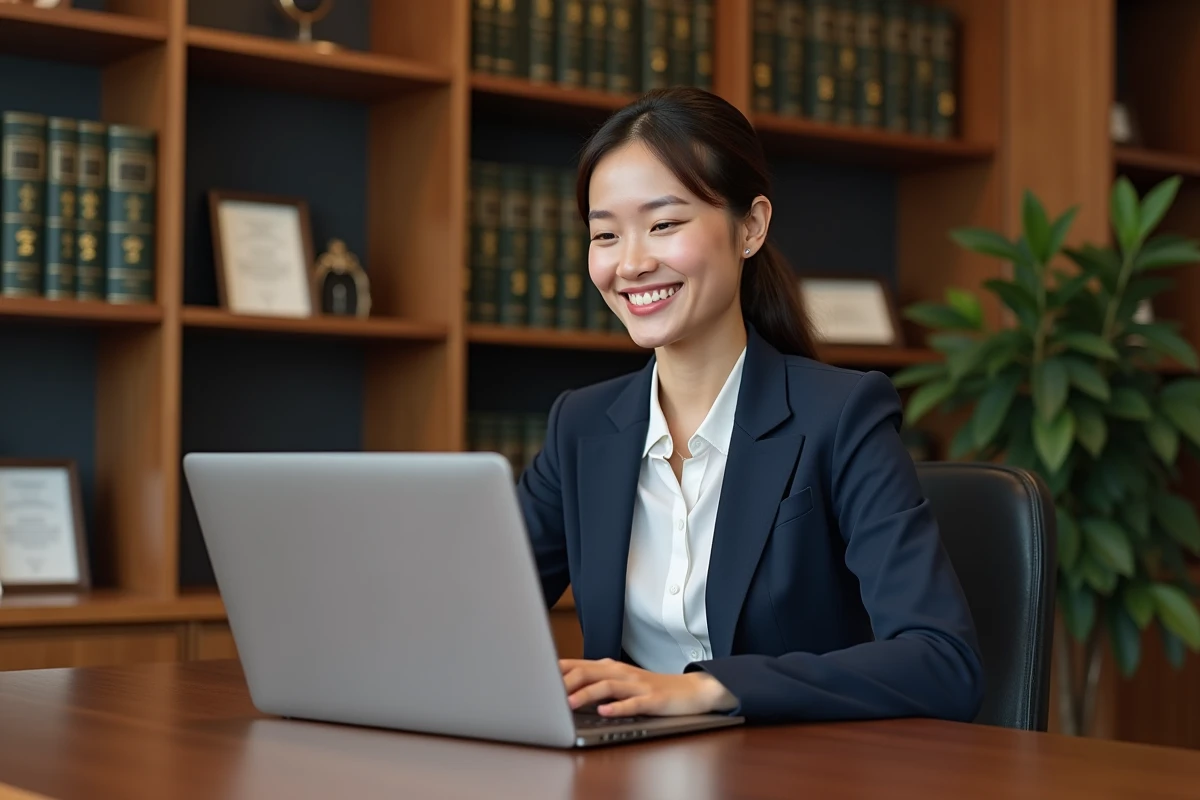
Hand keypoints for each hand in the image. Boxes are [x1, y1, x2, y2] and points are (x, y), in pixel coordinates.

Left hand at [559, 658, 737, 716]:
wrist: (692, 690)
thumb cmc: (652, 688)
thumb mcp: (621, 682)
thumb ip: (596, 682)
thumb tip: (564, 687)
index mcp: (611, 668)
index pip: (579, 665)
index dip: (557, 670)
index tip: (535, 674)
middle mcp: (622, 673)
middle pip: (588, 672)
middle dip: (566, 682)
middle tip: (545, 693)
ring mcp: (638, 685)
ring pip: (607, 686)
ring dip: (586, 695)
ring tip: (568, 704)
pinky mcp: (653, 699)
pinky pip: (633, 703)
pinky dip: (618, 707)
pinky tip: (605, 712)